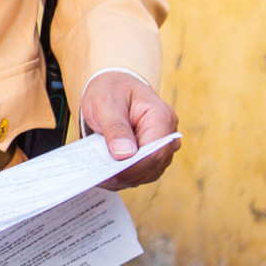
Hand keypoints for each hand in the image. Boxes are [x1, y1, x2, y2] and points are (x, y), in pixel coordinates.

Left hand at [80, 71, 178, 188]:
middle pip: (152, 166)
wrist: (114, 87)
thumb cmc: (111, 90)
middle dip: (126, 174)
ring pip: (148, 173)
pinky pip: (142, 173)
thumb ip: (115, 127)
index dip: (132, 168)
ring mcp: (163, 147)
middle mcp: (168, 135)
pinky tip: (107, 173)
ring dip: (124, 177)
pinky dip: (125, 175)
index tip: (109, 175)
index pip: (154, 153)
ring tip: (99, 176)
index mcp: (161, 118)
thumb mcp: (106, 103)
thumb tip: (124, 154)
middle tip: (98, 178)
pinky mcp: (153, 155)